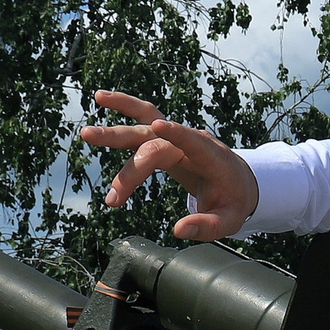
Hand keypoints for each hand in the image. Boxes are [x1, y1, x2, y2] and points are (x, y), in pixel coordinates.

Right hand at [77, 90, 260, 241]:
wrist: (238, 180)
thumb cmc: (233, 200)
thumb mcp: (230, 220)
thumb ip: (208, 226)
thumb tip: (179, 230)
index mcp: (212, 158)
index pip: (194, 142)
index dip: (177, 134)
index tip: (158, 126)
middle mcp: (192, 141)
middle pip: (157, 143)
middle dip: (129, 153)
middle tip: (95, 146)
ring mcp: (177, 136)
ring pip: (147, 122)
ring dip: (119, 121)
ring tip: (91, 118)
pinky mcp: (165, 138)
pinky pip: (144, 120)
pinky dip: (125, 108)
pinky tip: (101, 98)